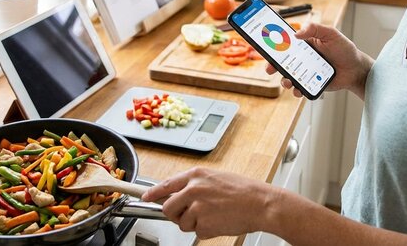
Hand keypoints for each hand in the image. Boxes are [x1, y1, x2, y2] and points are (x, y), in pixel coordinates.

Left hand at [142, 167, 278, 238]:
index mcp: (196, 175)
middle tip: (190, 215)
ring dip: (195, 224)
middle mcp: (193, 189)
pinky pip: (197, 232)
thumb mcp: (216, 178)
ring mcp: (197, 206)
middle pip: (168, 208)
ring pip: (183, 223)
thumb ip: (196, 185)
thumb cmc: (243, 191)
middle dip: (176, 215)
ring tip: (214, 215)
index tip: (146, 198)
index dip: (153, 193)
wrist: (260, 203)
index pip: (166, 184)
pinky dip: (207, 231)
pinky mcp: (203, 223)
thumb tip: (179, 196)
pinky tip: (219, 222)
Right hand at [265, 22, 371, 96]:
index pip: (285, 43)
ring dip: (284, 80)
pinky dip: (296, 90)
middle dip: (273, 66)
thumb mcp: (331, 33)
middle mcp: (303, 58)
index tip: (266, 48)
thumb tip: (296, 33)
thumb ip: (314, 28)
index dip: (274, 45)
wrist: (356, 70)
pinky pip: (299, 88)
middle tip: (270, 69)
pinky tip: (298, 90)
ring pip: (288, 77)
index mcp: (305, 44)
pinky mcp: (311, 84)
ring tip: (288, 81)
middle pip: (282, 62)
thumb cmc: (345, 49)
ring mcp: (306, 72)